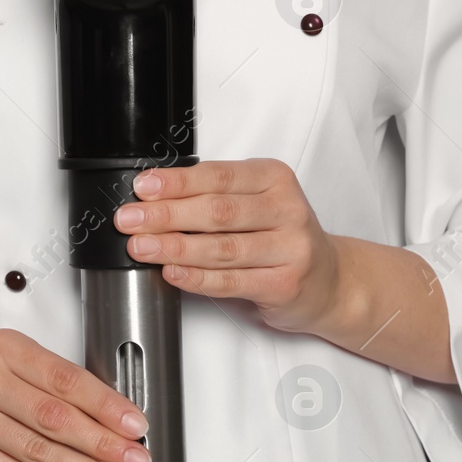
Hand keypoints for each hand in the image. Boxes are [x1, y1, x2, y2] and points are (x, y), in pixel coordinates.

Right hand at [0, 328, 151, 461]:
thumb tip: (113, 418)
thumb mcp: (11, 365)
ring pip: (40, 451)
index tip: (134, 423)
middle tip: (135, 458)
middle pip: (55, 417)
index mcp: (7, 349)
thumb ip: (55, 385)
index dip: (105, 404)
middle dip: (102, 443)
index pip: (66, 378)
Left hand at [113, 158, 342, 334]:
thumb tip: (155, 198)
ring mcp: (290, 249)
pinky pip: (231, 281)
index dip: (177, 183)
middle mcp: (287, 210)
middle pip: (217, 211)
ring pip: (221, 248)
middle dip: (166, 215)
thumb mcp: (259, 203)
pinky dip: (196, 278)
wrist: (331, 280)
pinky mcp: (285, 284)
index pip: (219, 177)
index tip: (143, 188)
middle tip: (130, 220)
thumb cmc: (283, 237)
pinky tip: (172, 272)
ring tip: (141, 247)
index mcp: (275, 179)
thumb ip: (216, 196)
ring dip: (174, 247)